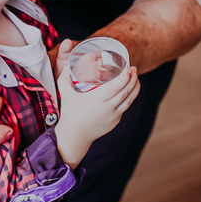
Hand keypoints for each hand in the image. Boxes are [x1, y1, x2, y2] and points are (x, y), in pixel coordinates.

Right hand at [52, 39, 140, 167]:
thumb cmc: (70, 114)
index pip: (116, 87)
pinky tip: (129, 91)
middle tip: (133, 69)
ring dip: (135, 88)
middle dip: (133, 79)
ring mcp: (113, 116)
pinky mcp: (115, 122)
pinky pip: (125, 107)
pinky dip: (129, 98)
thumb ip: (64, 79)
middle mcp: (107, 108)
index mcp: (96, 100)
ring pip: (129, 100)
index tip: (129, 68)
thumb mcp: (65, 95)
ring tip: (136, 78)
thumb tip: (66, 65)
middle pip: (126, 92)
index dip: (125, 77)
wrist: (75, 136)